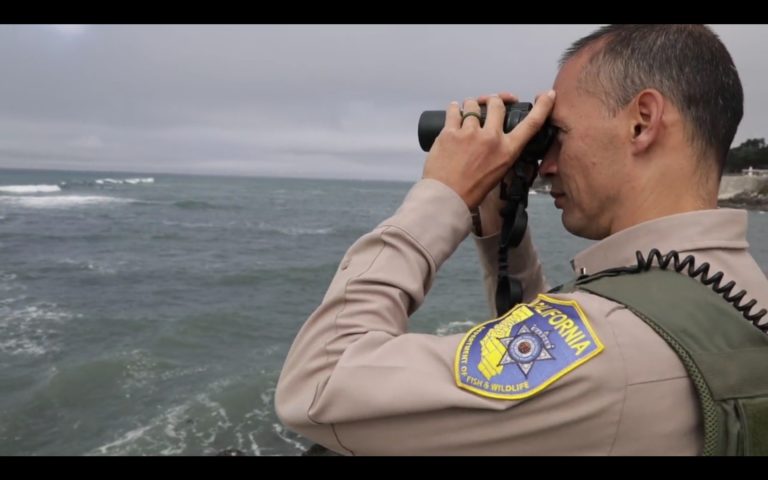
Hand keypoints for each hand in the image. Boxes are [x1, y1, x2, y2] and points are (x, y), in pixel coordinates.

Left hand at [422, 90, 554, 209]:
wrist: (447, 198)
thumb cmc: (473, 190)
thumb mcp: (499, 172)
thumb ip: (503, 152)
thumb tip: (500, 137)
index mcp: (507, 150)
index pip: (531, 124)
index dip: (542, 107)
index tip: (548, 95)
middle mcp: (491, 138)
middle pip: (497, 104)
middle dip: (493, 101)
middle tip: (489, 104)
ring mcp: (470, 133)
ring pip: (472, 104)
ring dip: (471, 105)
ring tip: (467, 112)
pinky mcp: (449, 132)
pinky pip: (453, 111)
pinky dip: (454, 109)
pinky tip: (454, 110)